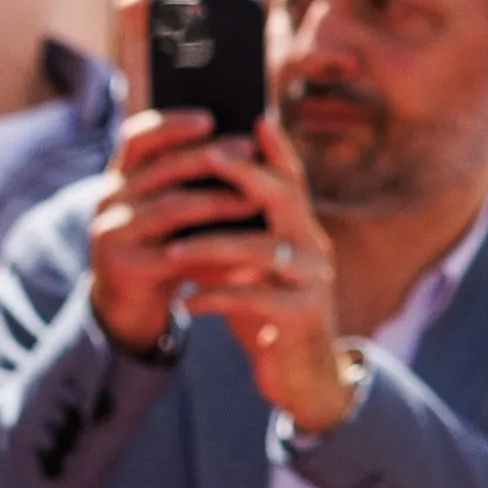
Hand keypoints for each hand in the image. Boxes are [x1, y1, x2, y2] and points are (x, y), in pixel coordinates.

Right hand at [87, 107, 267, 352]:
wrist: (127, 303)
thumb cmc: (160, 245)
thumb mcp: (165, 208)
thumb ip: (186, 180)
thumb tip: (244, 145)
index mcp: (119, 178)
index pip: (136, 138)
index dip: (171, 124)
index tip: (209, 118)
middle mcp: (109, 200)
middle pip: (161, 169)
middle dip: (209, 157)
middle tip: (249, 149)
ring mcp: (112, 234)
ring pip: (171, 208)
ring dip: (218, 200)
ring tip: (255, 198)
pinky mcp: (125, 268)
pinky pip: (174, 253)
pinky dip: (210, 248)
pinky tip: (239, 244)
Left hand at [160, 115, 351, 428]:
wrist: (300, 371)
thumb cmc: (266, 309)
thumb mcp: (247, 266)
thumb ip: (230, 232)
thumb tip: (185, 195)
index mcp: (299, 229)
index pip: (291, 180)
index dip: (277, 149)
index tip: (255, 117)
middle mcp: (313, 246)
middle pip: (286, 199)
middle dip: (246, 176)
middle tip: (206, 158)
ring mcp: (313, 281)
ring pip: (265, 251)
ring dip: (214, 247)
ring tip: (174, 252)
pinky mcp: (303, 316)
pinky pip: (258, 299)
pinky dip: (219, 297)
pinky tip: (188, 302)